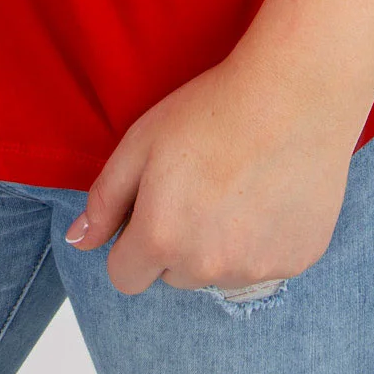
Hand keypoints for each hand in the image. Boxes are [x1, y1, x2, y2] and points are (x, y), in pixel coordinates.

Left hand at [63, 53, 363, 296]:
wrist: (292, 95)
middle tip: (198, 187)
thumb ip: (104, 199)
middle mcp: (207, 266)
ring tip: (237, 184)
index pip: (125, 277)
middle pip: (174, 276)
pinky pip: (265, 263)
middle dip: (176, 244)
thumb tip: (78, 242)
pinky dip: (263, 238)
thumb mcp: (139, 142)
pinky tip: (269, 191)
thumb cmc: (211, 110)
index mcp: (161, 239)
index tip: (150, 209)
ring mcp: (255, 269)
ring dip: (220, 244)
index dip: (131, 243)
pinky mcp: (295, 260)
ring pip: (220, 272)